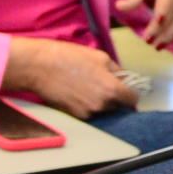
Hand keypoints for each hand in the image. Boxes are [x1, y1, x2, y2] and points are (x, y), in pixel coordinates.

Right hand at [2, 37, 136, 118]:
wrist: (40, 67)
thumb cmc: (70, 57)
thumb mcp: (100, 57)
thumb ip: (117, 71)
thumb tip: (125, 79)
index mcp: (112, 89)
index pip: (132, 100)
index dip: (131, 94)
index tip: (127, 90)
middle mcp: (102, 105)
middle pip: (119, 107)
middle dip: (116, 98)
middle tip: (104, 85)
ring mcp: (89, 113)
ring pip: (104, 110)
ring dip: (102, 102)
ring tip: (88, 87)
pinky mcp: (76, 116)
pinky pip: (90, 113)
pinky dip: (88, 105)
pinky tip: (79, 92)